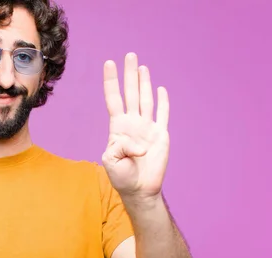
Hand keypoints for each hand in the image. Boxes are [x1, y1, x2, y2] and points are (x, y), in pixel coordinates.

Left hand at [102, 53, 169, 203]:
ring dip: (144, 82)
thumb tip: (138, 144)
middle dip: (130, 74)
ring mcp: (147, 127)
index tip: (109, 63)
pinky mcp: (161, 135)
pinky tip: (160, 89)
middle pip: (130, 92)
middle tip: (130, 55)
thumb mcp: (111, 161)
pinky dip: (163, 101)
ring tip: (142, 66)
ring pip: (145, 99)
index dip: (111, 81)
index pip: (113, 98)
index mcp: (117, 127)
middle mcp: (132, 123)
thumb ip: (119, 148)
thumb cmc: (121, 176)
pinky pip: (162, 114)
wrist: (139, 189)